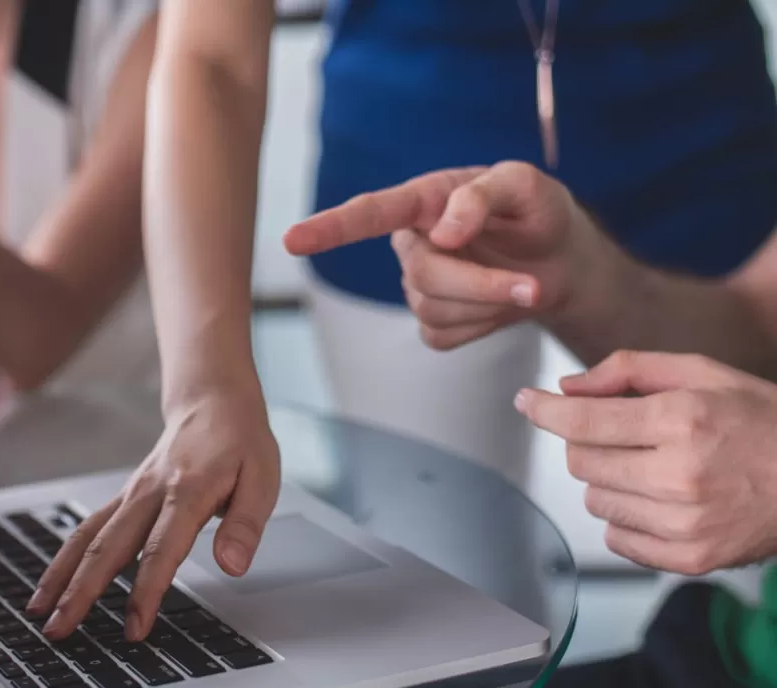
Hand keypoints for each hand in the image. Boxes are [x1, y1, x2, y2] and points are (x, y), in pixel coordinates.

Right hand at [28, 386, 280, 640]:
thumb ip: (245, 525)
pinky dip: (65, 558)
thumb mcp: (263, 478)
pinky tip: (52, 584)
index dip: (146, 591)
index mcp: (188, 491)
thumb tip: (233, 566)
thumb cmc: (240, 442)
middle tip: (60, 631)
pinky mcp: (125, 497)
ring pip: (88, 538)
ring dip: (62, 577)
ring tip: (39, 614)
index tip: (135, 628)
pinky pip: (88, 529)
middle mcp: (150, 493)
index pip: (161, 549)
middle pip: (108, 547)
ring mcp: (132, 494)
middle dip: (81, 593)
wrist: (213, 400)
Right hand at [284, 162, 616, 349]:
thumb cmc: (538, 213)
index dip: (329, 229)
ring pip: (433, 310)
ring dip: (488, 304)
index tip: (292, 241)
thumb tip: (444, 232)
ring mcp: (419, 286)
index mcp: (424, 201)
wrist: (561, 262)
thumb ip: (483, 195)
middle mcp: (413, 243)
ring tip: (524, 285)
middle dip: (480, 285)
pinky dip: (482, 326)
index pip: (369, 214)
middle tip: (532, 286)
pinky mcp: (433, 323)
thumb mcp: (526, 185)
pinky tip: (498, 306)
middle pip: (422, 275)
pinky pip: (444, 336)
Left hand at [516, 350, 776, 573]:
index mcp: (682, 421)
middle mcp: (679, 475)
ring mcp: (684, 523)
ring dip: (608, 480)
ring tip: (653, 467)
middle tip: (624, 433)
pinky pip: (617, 538)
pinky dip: (626, 517)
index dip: (545, 410)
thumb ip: (628, 370)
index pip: (583, 421)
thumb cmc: (763, 422)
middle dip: (589, 441)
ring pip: (595, 500)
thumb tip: (567, 388)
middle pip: (581, 461)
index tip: (527, 402)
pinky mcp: (689, 559)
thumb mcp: (703, 373)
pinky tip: (660, 499)